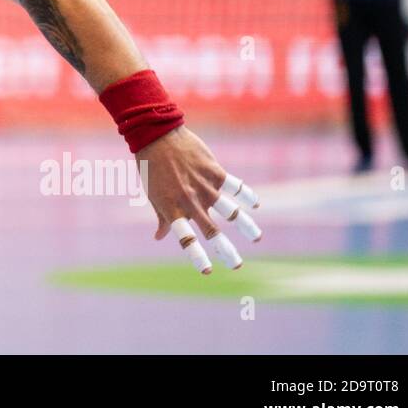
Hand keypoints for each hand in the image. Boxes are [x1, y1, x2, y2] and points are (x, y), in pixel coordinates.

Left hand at [136, 125, 261, 273]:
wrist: (157, 136)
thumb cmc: (151, 168)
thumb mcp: (153, 194)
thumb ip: (161, 217)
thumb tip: (159, 237)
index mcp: (173, 208)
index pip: (186, 238)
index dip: (197, 256)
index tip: (207, 271)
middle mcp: (190, 200)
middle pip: (211, 230)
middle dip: (226, 250)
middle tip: (236, 265)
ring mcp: (204, 185)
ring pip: (230, 210)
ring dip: (245, 225)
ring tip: (256, 238)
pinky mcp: (214, 171)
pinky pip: (234, 186)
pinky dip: (246, 195)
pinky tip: (256, 204)